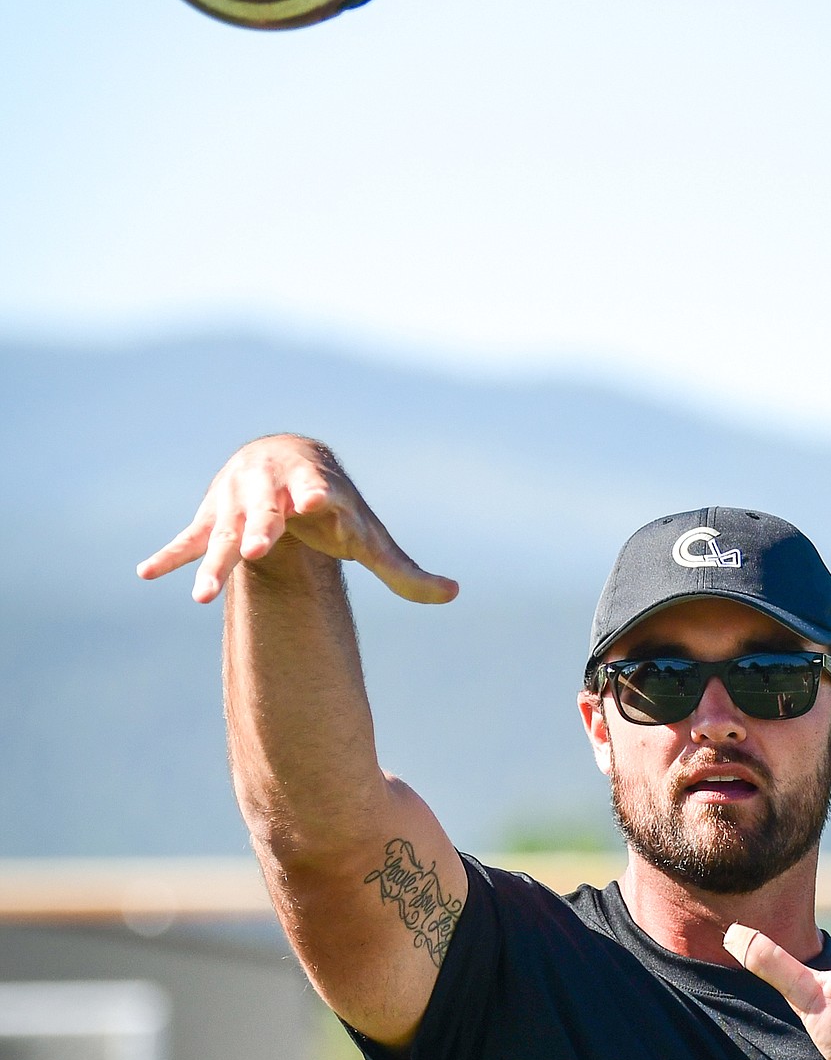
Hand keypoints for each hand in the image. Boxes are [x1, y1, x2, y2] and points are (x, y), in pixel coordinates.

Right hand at [136, 435, 458, 605]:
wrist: (289, 461)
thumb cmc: (336, 507)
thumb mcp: (369, 537)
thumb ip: (404, 571)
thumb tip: (455, 595)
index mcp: (320, 490)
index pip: (322, 491)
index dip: (319, 496)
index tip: (317, 500)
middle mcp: (276, 490)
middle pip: (268, 511)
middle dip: (263, 525)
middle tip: (259, 548)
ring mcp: (240, 503)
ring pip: (225, 533)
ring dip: (214, 562)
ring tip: (201, 597)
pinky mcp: (212, 517)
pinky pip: (188, 540)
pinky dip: (171, 556)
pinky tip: (147, 573)